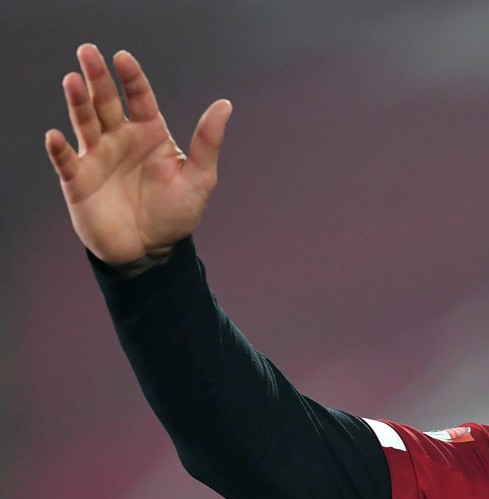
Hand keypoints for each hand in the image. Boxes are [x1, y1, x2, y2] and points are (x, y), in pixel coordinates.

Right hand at [44, 44, 231, 266]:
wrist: (151, 251)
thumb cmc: (176, 213)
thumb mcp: (199, 179)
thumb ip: (207, 142)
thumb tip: (225, 104)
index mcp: (150, 134)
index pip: (139, 98)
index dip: (131, 78)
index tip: (123, 58)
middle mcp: (120, 139)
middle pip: (106, 102)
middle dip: (97, 77)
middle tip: (88, 51)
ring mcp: (97, 157)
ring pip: (84, 122)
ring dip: (77, 102)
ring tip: (73, 81)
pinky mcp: (79, 180)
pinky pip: (65, 161)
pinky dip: (59, 149)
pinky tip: (56, 136)